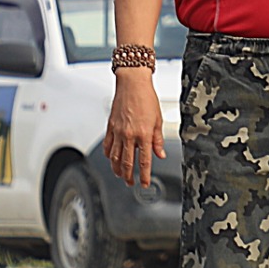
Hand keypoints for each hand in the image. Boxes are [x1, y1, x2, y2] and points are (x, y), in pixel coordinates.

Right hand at [105, 70, 165, 188]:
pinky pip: (107, 145)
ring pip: (115, 157)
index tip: (145, 183)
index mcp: (144, 134)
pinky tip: (111, 158)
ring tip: (120, 175)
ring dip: (117, 169)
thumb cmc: (147, 98)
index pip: (144, 161)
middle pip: (127, 163)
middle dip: (128, 176)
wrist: (132, 84)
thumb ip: (158, 140)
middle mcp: (129, 135)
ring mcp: (118, 132)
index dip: (145, 175)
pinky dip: (108, 155)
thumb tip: (160, 154)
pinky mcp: (110, 127)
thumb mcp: (158, 120)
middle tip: (130, 183)